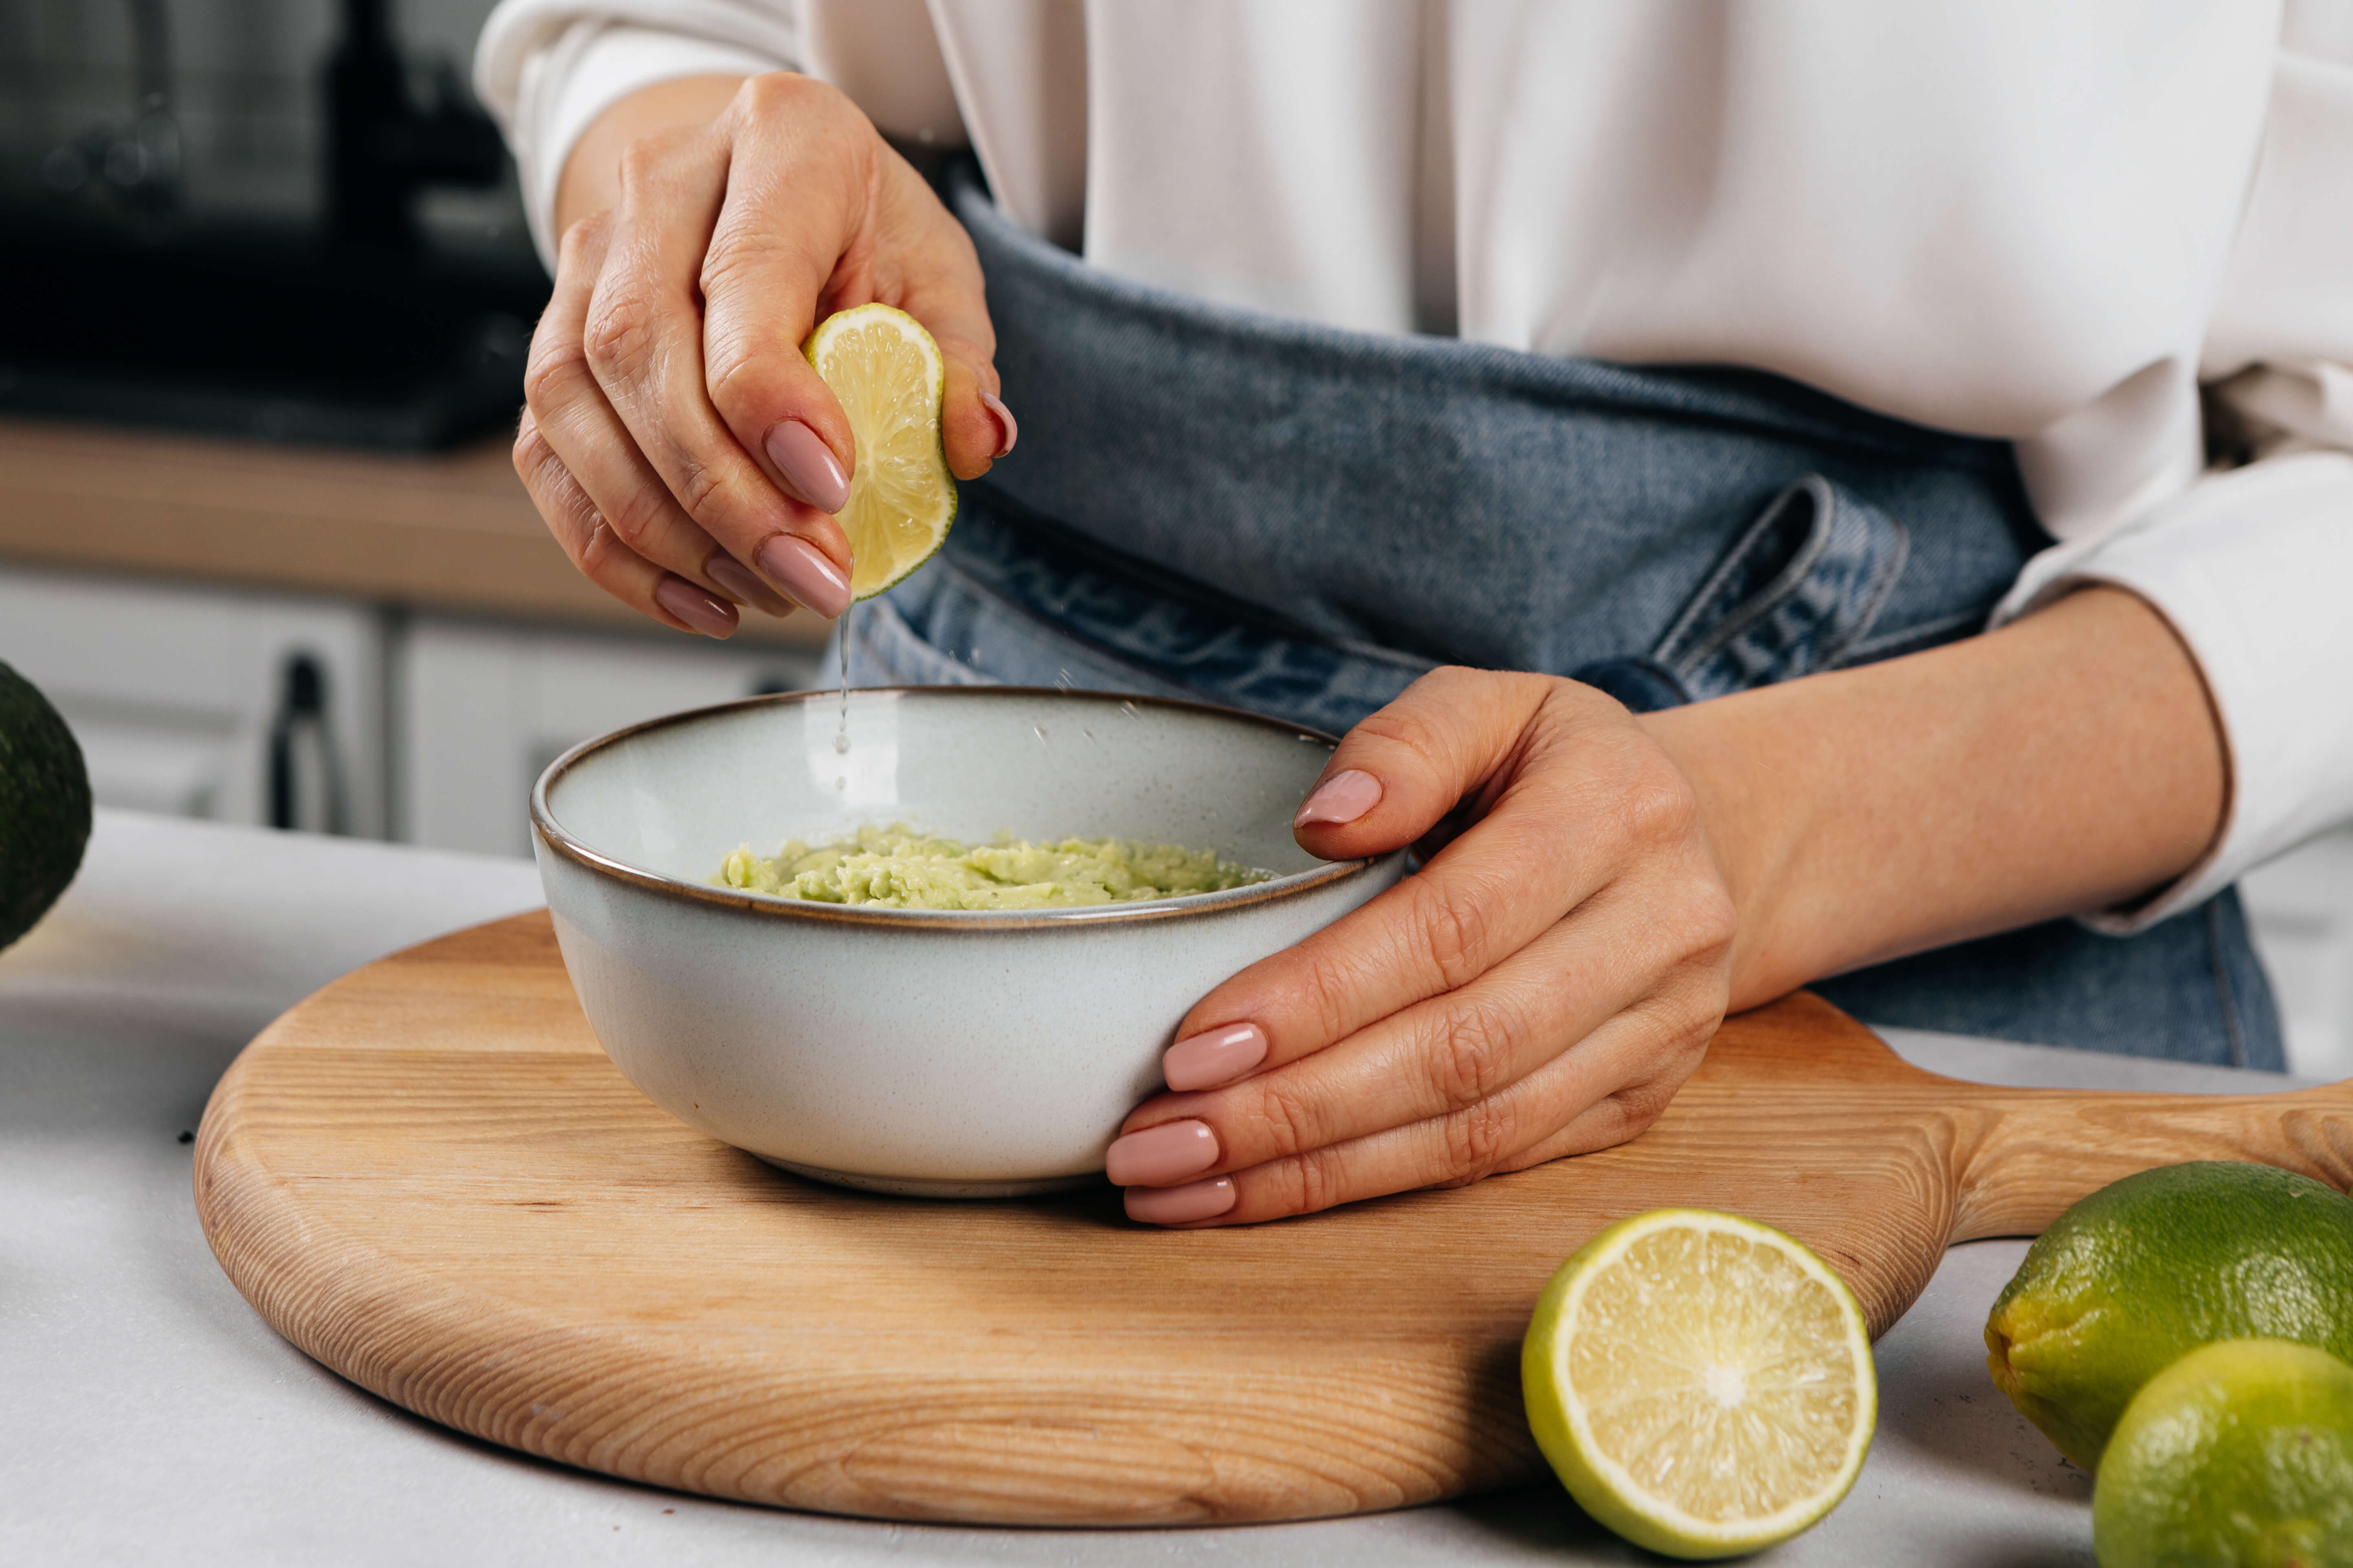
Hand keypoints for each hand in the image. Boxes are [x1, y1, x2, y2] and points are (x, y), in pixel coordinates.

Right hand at [513, 73, 1011, 637]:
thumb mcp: (937, 275)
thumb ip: (957, 360)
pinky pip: (549, 457)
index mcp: (777, 141)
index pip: (743, 279)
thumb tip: (971, 441)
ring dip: (670, 530)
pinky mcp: (551, 340)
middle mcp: (656, 185)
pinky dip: (615, 547)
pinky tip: (702, 594)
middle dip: (725, 492)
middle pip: (643, 350)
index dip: (774, 399)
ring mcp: (583, 261)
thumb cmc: (859, 235)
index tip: (832, 490)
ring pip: (576, 408)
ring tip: (769, 589)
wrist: (770, 197)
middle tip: (811, 576)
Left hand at [1107, 668, 1738, 1225]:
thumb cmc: (1552, 766)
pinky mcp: (1640, 1105)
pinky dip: (1373, 1185)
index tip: (1191, 1046)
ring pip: (1478, 1130)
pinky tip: (1267, 1192)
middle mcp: (1661, 931)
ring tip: (1182, 1184)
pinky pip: (1499, 1162)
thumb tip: (1322, 823)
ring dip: (1317, 1173)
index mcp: (1617, 813)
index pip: (1450, 927)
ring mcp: (1662, 1032)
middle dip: (1294, 1109)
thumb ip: (1405, 745)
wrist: (1696, 839)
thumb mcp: (1489, 704)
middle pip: (1460, 1048)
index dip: (1319, 997)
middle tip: (1155, 1143)